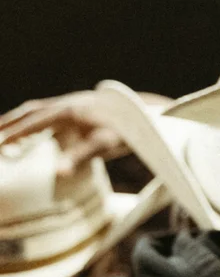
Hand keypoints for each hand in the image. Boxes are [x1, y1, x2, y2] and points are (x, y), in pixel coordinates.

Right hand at [0, 90, 170, 173]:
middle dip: (10, 123)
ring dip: (21, 120)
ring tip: (5, 131)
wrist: (149, 112)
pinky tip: (35, 131)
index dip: (14, 133)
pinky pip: (51, 112)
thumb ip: (79, 157)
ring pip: (39, 109)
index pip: (34, 122)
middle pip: (31, 111)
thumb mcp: (105, 145)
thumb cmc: (128, 129)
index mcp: (69, 110)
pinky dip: (36, 121)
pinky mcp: (81, 106)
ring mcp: (74, 102)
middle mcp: (68, 102)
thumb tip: (58, 173)